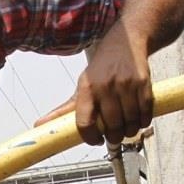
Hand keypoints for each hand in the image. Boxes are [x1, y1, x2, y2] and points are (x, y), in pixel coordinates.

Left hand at [68, 23, 154, 145]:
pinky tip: (138, 120)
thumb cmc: (102, 68)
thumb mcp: (82, 85)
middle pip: (111, 126)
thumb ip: (64, 109)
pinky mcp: (143, 83)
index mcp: (87, 88)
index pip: (85, 122)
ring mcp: (126, 85)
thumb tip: (39, 124)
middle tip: (114, 137)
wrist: (126, 42)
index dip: (90, 138)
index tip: (95, 141)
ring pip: (130, 122)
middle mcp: (105, 86)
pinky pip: (145, 112)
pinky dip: (143, 122)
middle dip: (114, 137)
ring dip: (129, 131)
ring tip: (126, 129)